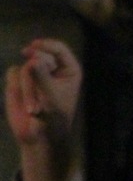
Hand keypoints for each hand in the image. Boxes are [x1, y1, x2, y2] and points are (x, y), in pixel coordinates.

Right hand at [5, 39, 82, 180]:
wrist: (39, 135)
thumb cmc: (53, 117)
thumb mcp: (51, 97)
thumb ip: (41, 77)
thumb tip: (32, 60)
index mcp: (69, 70)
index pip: (59, 49)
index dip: (46, 46)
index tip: (34, 47)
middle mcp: (53, 68)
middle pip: (39, 54)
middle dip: (36, 73)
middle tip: (41, 93)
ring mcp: (36, 72)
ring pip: (25, 66)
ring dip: (28, 89)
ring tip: (35, 109)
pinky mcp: (20, 78)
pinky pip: (13, 73)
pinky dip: (18, 88)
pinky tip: (26, 104)